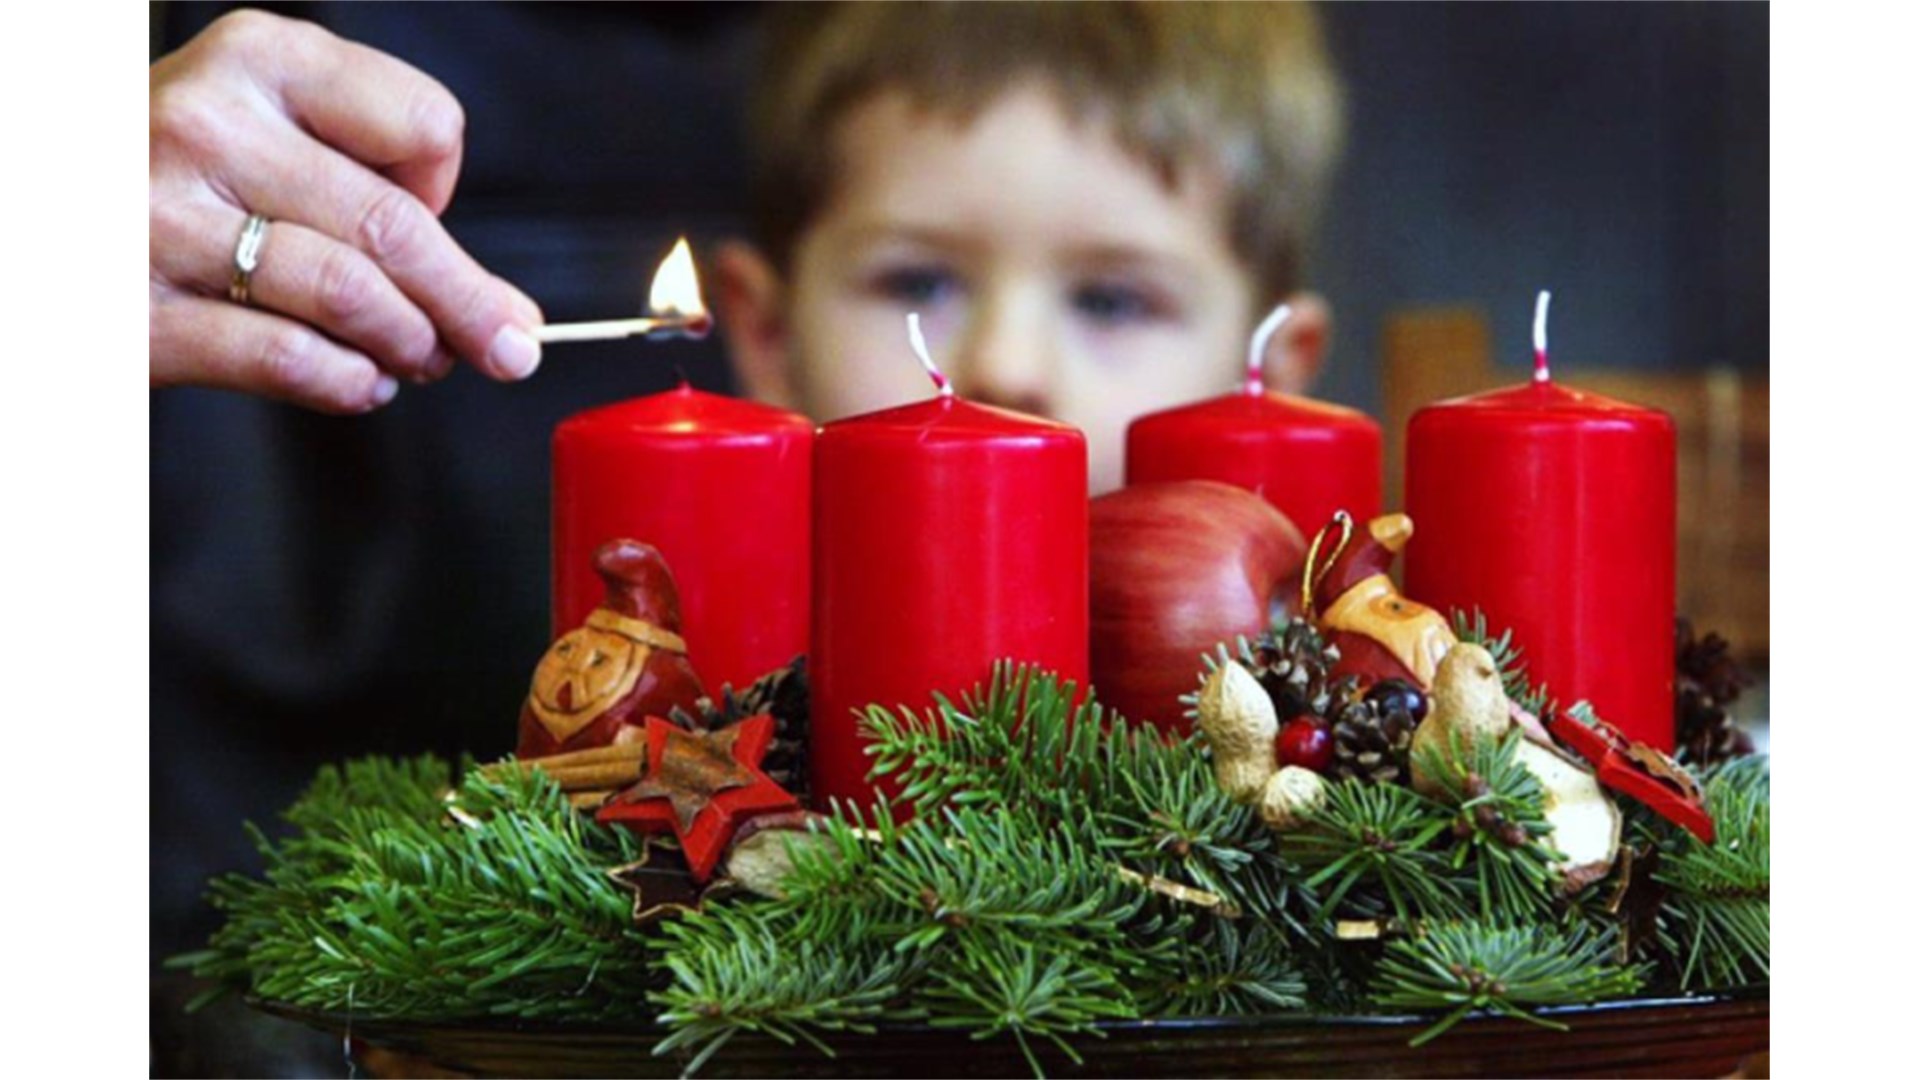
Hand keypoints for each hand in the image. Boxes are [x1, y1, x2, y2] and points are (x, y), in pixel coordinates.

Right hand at [149, 10, 544, 413]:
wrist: (47, 219)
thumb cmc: (177, 179)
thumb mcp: (262, 130)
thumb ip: (363, 184)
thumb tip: (502, 308)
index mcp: (258, 60)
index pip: (423, 124)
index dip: (444, 188)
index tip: (434, 221)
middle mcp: (206, 122)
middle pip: (395, 225)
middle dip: (468, 302)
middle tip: (507, 347)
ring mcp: (160, 216)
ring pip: (347, 293)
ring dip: (408, 345)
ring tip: (418, 360)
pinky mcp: (137, 310)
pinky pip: (282, 355)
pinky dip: (346, 382)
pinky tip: (360, 383)